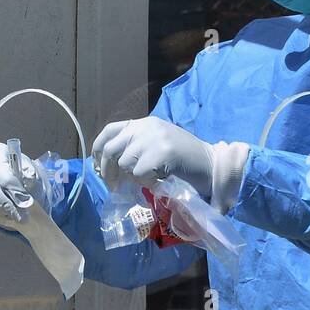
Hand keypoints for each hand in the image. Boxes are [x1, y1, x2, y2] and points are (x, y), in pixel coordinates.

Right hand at [0, 142, 34, 224]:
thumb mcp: (27, 171)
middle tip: (19, 216)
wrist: (0, 176)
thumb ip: (29, 174)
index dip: (14, 191)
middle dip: (5, 204)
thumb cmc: (16, 173)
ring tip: (9, 213)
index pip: (2, 174)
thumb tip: (28, 176)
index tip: (25, 204)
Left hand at [93, 116, 214, 197]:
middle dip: (107, 171)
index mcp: (144, 123)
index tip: (98, 166)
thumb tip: (105, 165)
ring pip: (124, 163)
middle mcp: (146, 127)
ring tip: (147, 179)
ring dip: (131, 178)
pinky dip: (145, 183)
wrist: (212, 163)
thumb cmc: (183, 159)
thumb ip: (134, 148)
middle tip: (112, 186)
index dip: (98, 150)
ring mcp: (154, 138)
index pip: (110, 130)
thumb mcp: (156, 145)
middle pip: (110, 149)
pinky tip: (158, 181)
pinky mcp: (161, 153)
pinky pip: (139, 174)